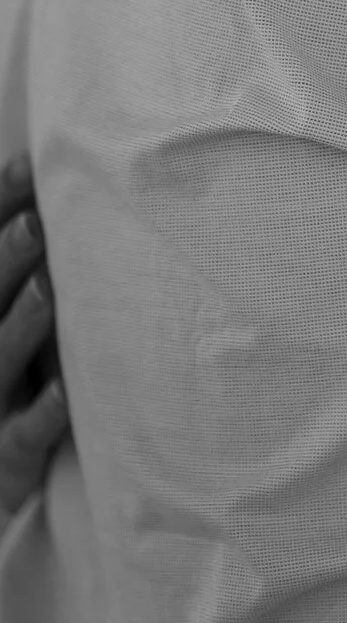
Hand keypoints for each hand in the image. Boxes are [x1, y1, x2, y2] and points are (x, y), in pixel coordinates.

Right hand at [0, 155, 67, 526]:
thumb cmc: (22, 384)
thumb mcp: (21, 325)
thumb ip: (36, 267)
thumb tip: (65, 196)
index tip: (28, 166)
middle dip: (5, 260)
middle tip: (34, 223)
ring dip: (22, 326)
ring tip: (48, 289)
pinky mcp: (5, 457)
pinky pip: (22, 436)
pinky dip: (42, 414)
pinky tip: (63, 391)